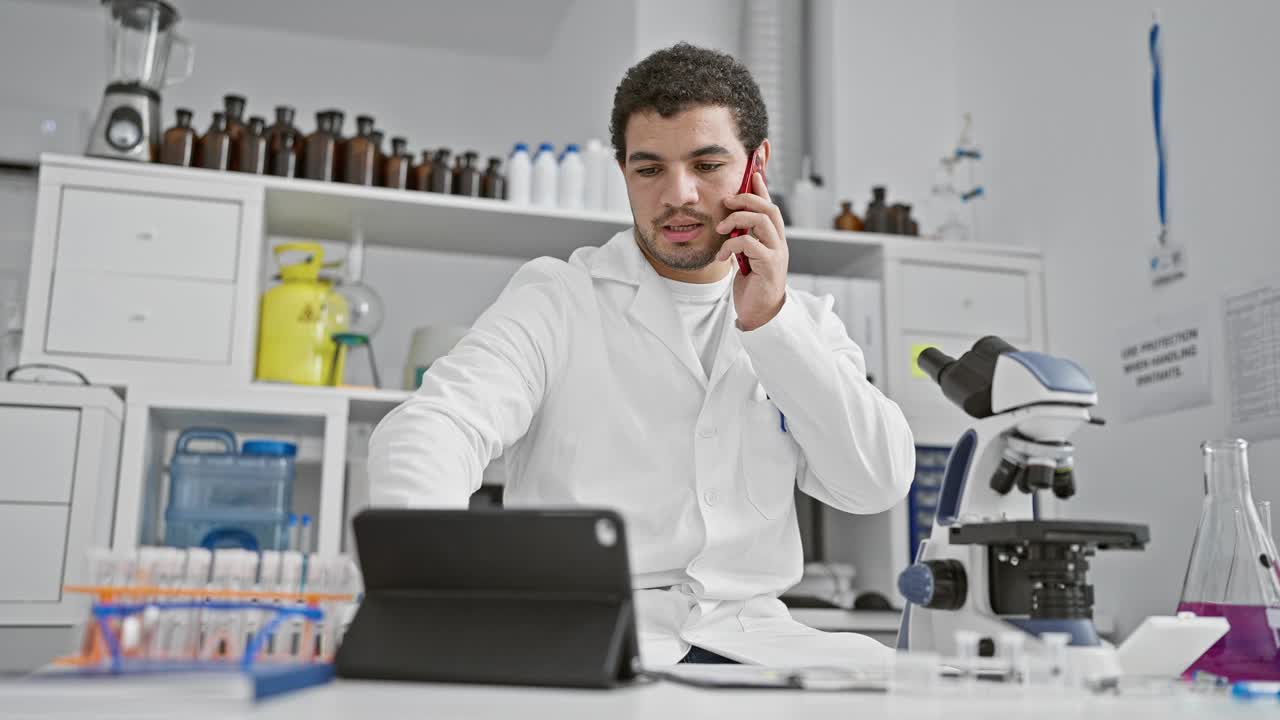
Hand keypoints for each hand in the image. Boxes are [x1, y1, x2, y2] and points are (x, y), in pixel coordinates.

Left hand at [714, 172, 788, 330]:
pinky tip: (722, 256)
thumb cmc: (752, 285)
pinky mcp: (769, 266)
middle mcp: (779, 243)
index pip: (770, 206)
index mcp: (774, 239)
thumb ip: (743, 238)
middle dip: (747, 198)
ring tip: (721, 228)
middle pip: (769, 208)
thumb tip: (731, 221)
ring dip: (737, 219)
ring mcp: (777, 253)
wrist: (759, 314)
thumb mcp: (746, 257)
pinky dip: (731, 245)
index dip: (762, 188)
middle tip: (726, 201)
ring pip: (762, 220)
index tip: (753, 172)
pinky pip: (749, 243)